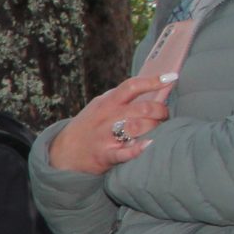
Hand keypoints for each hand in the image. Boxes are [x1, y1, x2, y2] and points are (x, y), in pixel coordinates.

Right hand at [48, 75, 172, 174]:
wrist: (63, 153)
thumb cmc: (89, 127)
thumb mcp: (99, 106)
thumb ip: (121, 98)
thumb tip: (151, 87)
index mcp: (107, 102)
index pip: (131, 86)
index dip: (153, 80)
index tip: (171, 77)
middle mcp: (107, 117)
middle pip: (142, 109)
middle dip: (161, 111)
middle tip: (165, 115)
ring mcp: (105, 136)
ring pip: (137, 127)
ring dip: (154, 128)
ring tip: (160, 130)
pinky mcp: (105, 155)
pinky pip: (124, 152)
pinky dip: (138, 149)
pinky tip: (149, 145)